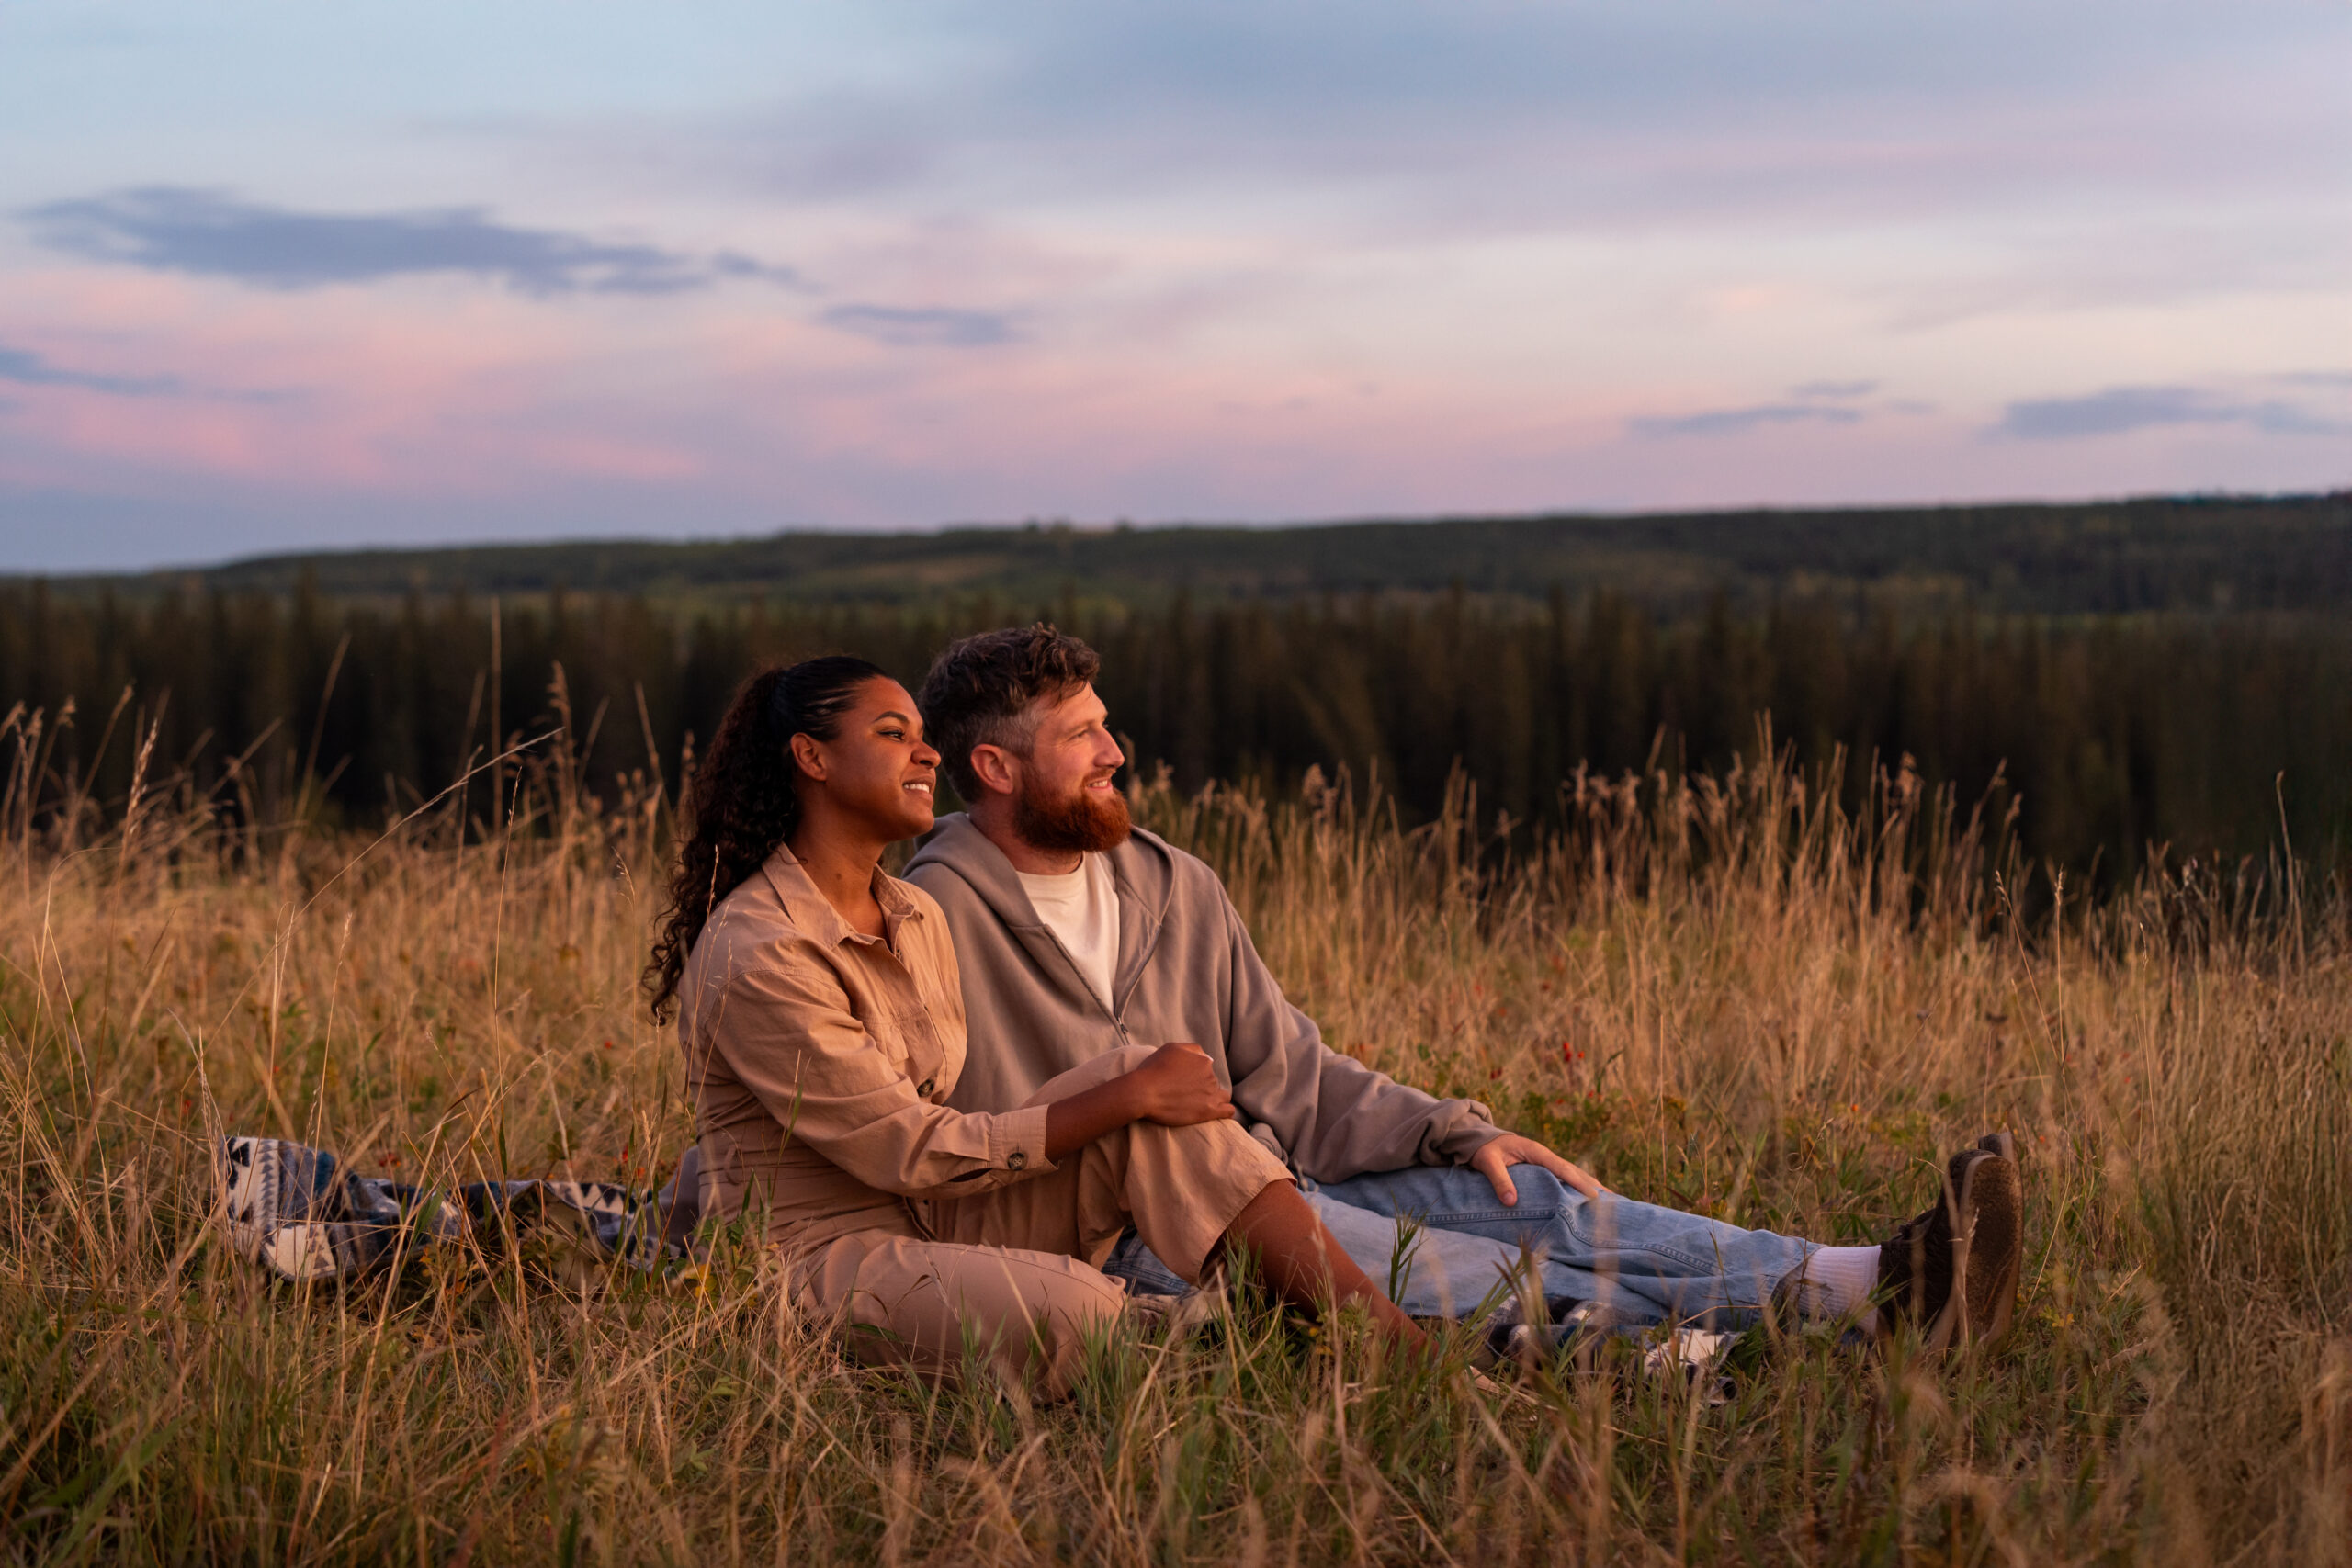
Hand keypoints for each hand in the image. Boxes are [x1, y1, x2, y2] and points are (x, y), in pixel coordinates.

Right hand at [1122, 1042, 1235, 1126]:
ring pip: (1222, 1096)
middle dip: (1203, 1087)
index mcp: (1203, 1061)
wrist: (1143, 1093)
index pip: (1206, 1068)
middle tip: (1185, 1095)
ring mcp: (1211, 1094)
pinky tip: (1217, 1112)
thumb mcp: (1171, 1048)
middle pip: (1213, 1082)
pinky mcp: (1209, 1111)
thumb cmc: (1153, 1070)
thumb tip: (1205, 1056)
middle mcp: (1210, 1076)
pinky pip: (1228, 1111)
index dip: (1195, 1075)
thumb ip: (1192, 1049)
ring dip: (1214, 1099)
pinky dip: (1225, 1111)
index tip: (1183, 1082)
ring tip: (1199, 1104)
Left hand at [1470, 1133, 1605, 1204]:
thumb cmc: (1485, 1150)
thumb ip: (1498, 1179)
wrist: (1482, 1140)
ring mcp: (1547, 1162)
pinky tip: (1588, 1198)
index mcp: (1536, 1151)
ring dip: (1590, 1186)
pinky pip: (1565, 1177)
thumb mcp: (1488, 1162)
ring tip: (1610, 1200)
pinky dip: (1579, 1186)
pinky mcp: (1544, 1169)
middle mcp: (1545, 1156)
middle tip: (1613, 1201)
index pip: (1561, 1167)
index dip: (1578, 1181)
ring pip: (1573, 1174)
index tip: (1593, 1196)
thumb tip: (1511, 1201)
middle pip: (1574, 1171)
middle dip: (1593, 1185)